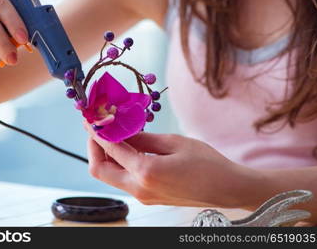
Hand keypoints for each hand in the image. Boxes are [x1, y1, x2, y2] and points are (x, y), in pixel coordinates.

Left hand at [85, 122, 247, 207]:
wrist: (227, 189)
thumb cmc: (207, 164)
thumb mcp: (174, 142)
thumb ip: (142, 137)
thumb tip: (120, 129)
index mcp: (146, 172)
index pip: (110, 149)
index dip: (96, 132)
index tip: (89, 118)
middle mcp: (139, 189)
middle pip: (99, 170)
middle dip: (94, 147)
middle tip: (98, 128)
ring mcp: (142, 196)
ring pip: (109, 176)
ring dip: (105, 155)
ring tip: (111, 134)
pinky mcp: (148, 197)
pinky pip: (123, 179)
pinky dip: (118, 163)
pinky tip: (126, 147)